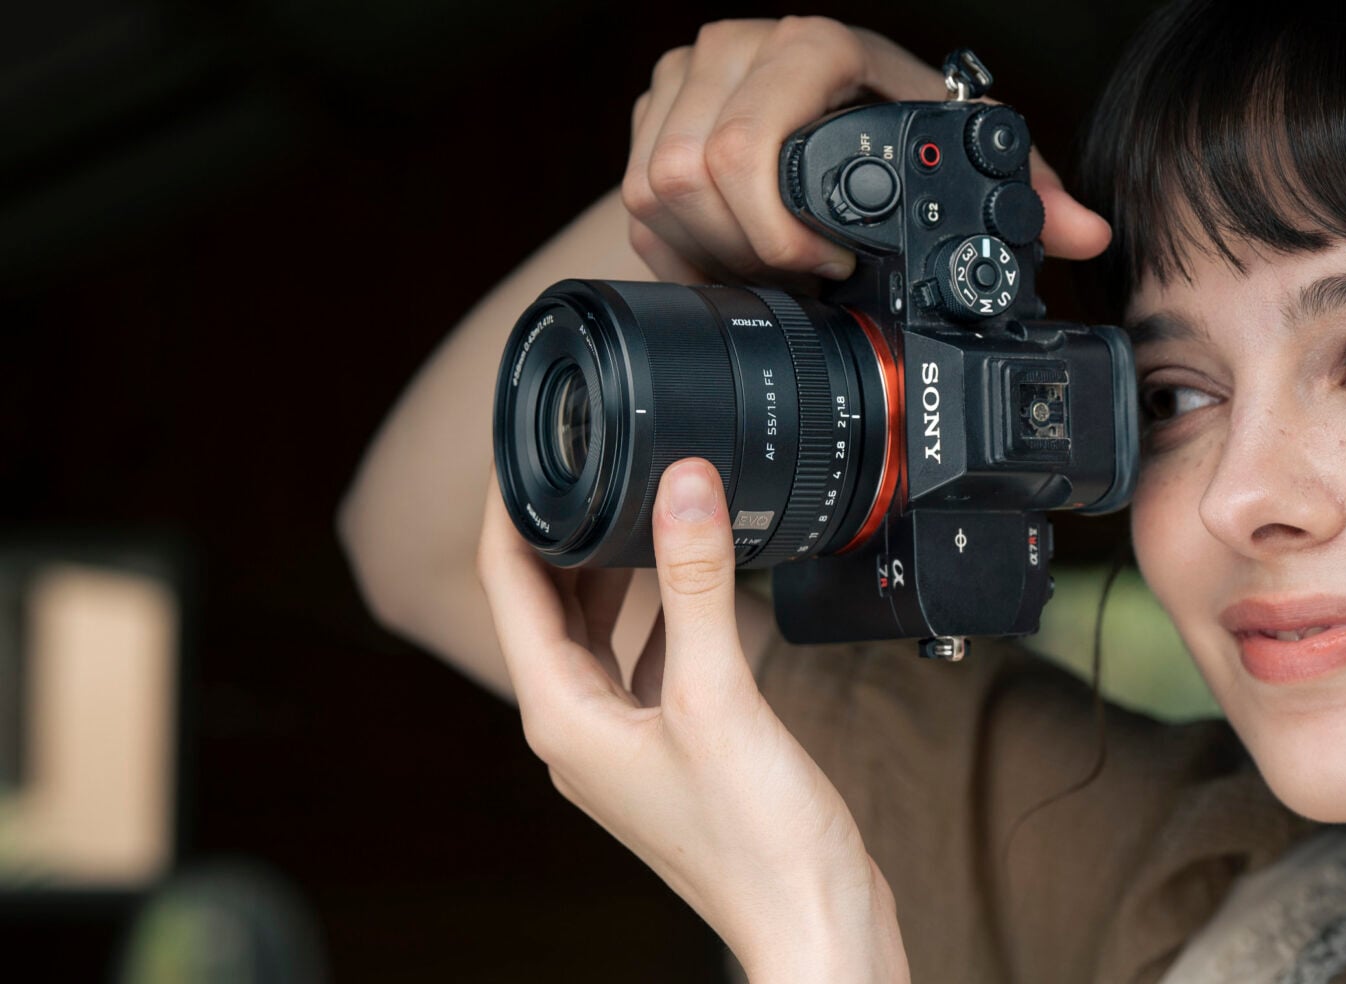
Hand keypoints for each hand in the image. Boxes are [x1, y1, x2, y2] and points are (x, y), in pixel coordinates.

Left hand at [476, 458, 907, 980]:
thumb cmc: (756, 842)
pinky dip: (656, 609)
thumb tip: (682, 484)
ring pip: (596, 630)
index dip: (512, 511)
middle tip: (585, 457)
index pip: (509, 586)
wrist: (814, 921)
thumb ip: (696, 583)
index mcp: (562, 715)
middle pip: (545, 604)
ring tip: (633, 497)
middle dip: (561, 530)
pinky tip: (686, 576)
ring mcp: (623, 740)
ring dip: (607, 567)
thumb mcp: (719, 694)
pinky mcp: (671, 745)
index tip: (528, 447)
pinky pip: (645, 657)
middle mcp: (578, 728)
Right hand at [622, 16, 1110, 285]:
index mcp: (811, 45)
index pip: (749, 142)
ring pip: (659, 197)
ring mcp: (678, 80)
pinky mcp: (642, 118)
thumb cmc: (877, 119)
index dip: (780, 227)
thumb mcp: (946, 142)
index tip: (829, 265)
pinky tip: (729, 253)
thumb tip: (1087, 232)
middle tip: (802, 276)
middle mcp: (734, 48)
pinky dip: (682, 250)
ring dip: (713, 252)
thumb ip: (1023, 187)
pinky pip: (638, 208)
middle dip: (748, 251)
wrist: (788, 102)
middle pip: (693, 178)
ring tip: (769, 265)